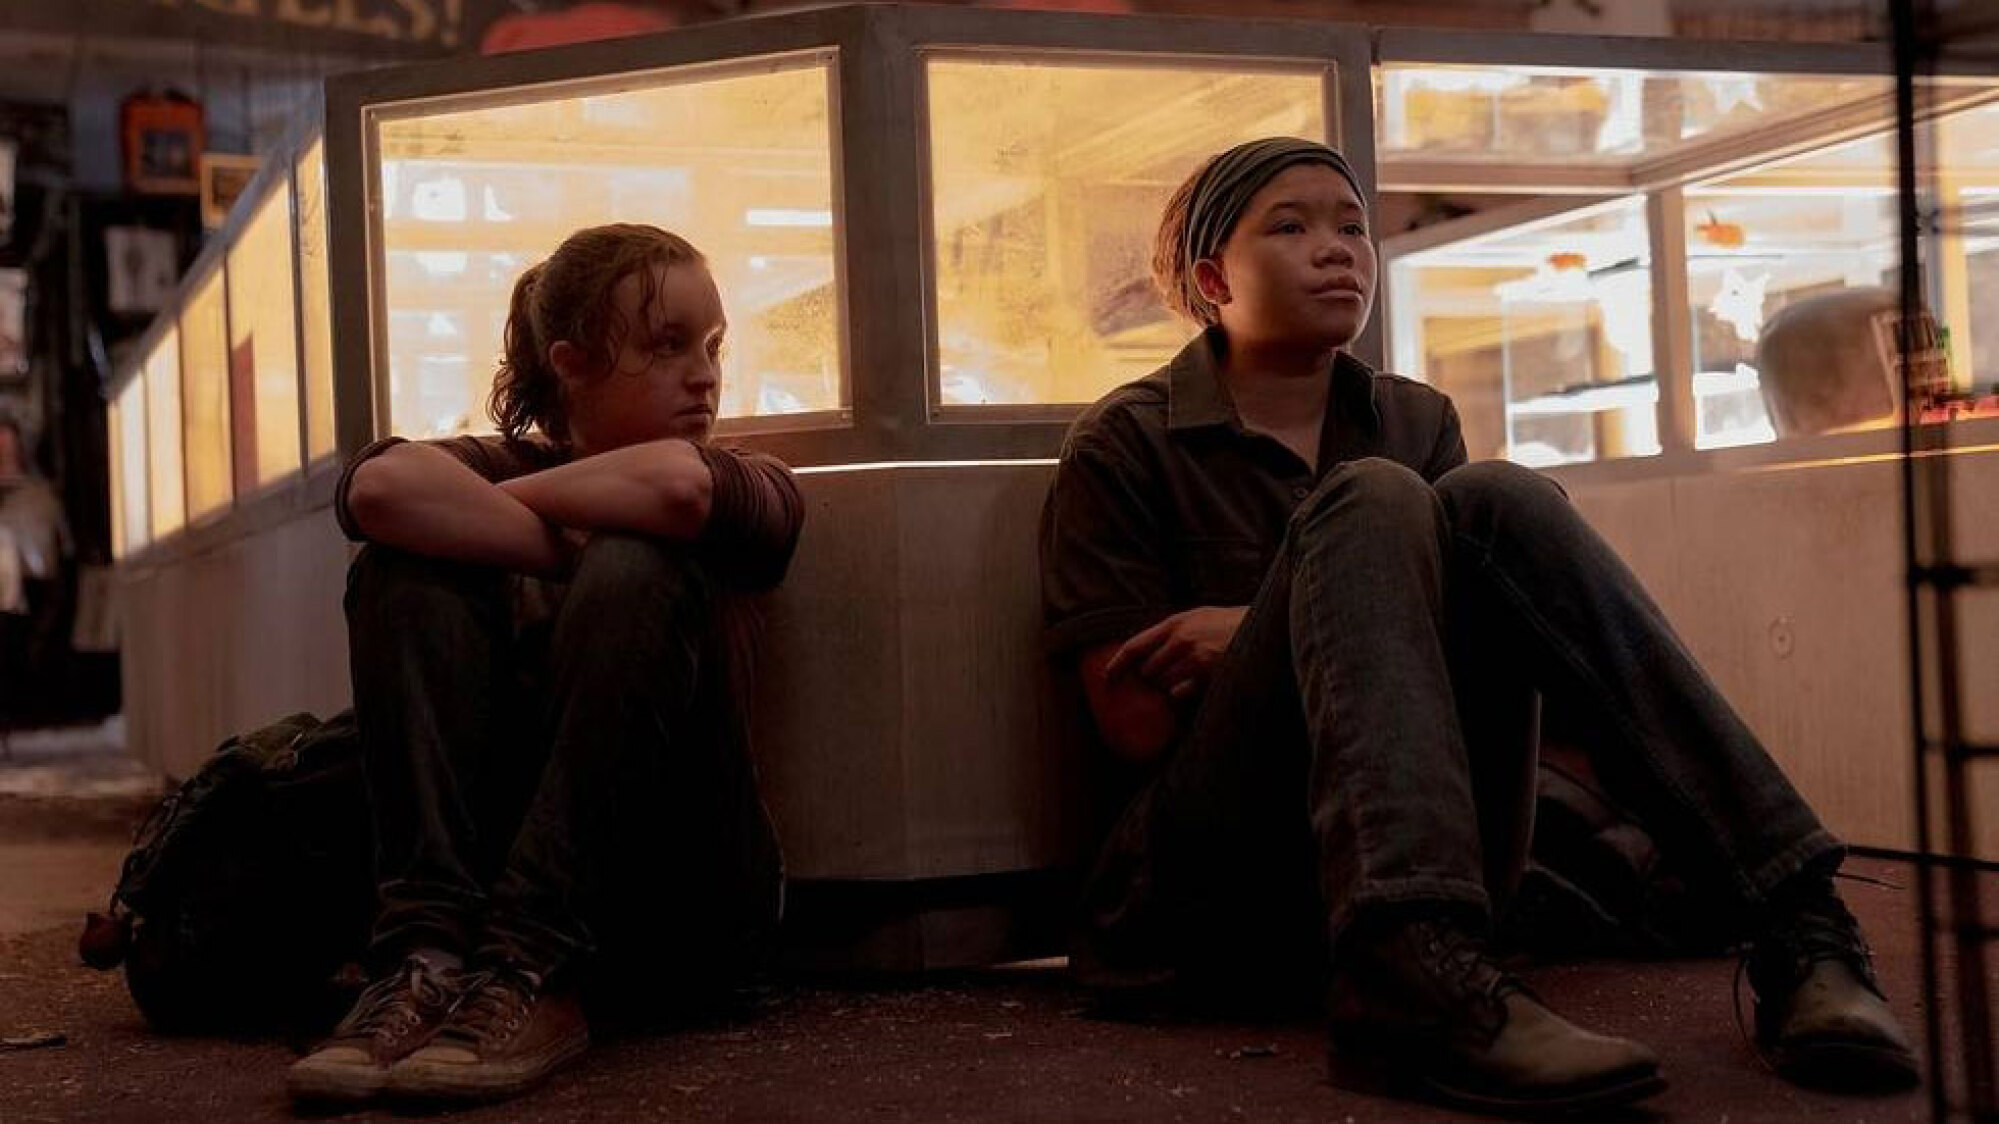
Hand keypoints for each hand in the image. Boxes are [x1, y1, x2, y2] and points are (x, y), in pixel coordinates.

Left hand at [1104, 606, 1246, 699]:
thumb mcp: (1201, 619)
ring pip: (1163, 684)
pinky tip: (1198, 686)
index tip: (1107, 677)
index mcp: (1177, 623)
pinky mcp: (1208, 675)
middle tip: (1168, 678)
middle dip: (1152, 680)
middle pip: (1148, 671)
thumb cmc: (1232, 626)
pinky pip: (1181, 693)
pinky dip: (1183, 694)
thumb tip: (1148, 656)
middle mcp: (1181, 639)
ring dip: (1169, 687)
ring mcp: (1194, 657)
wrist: (1265, 628)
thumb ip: (1175, 634)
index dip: (1118, 664)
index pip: (1135, 645)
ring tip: (1189, 678)